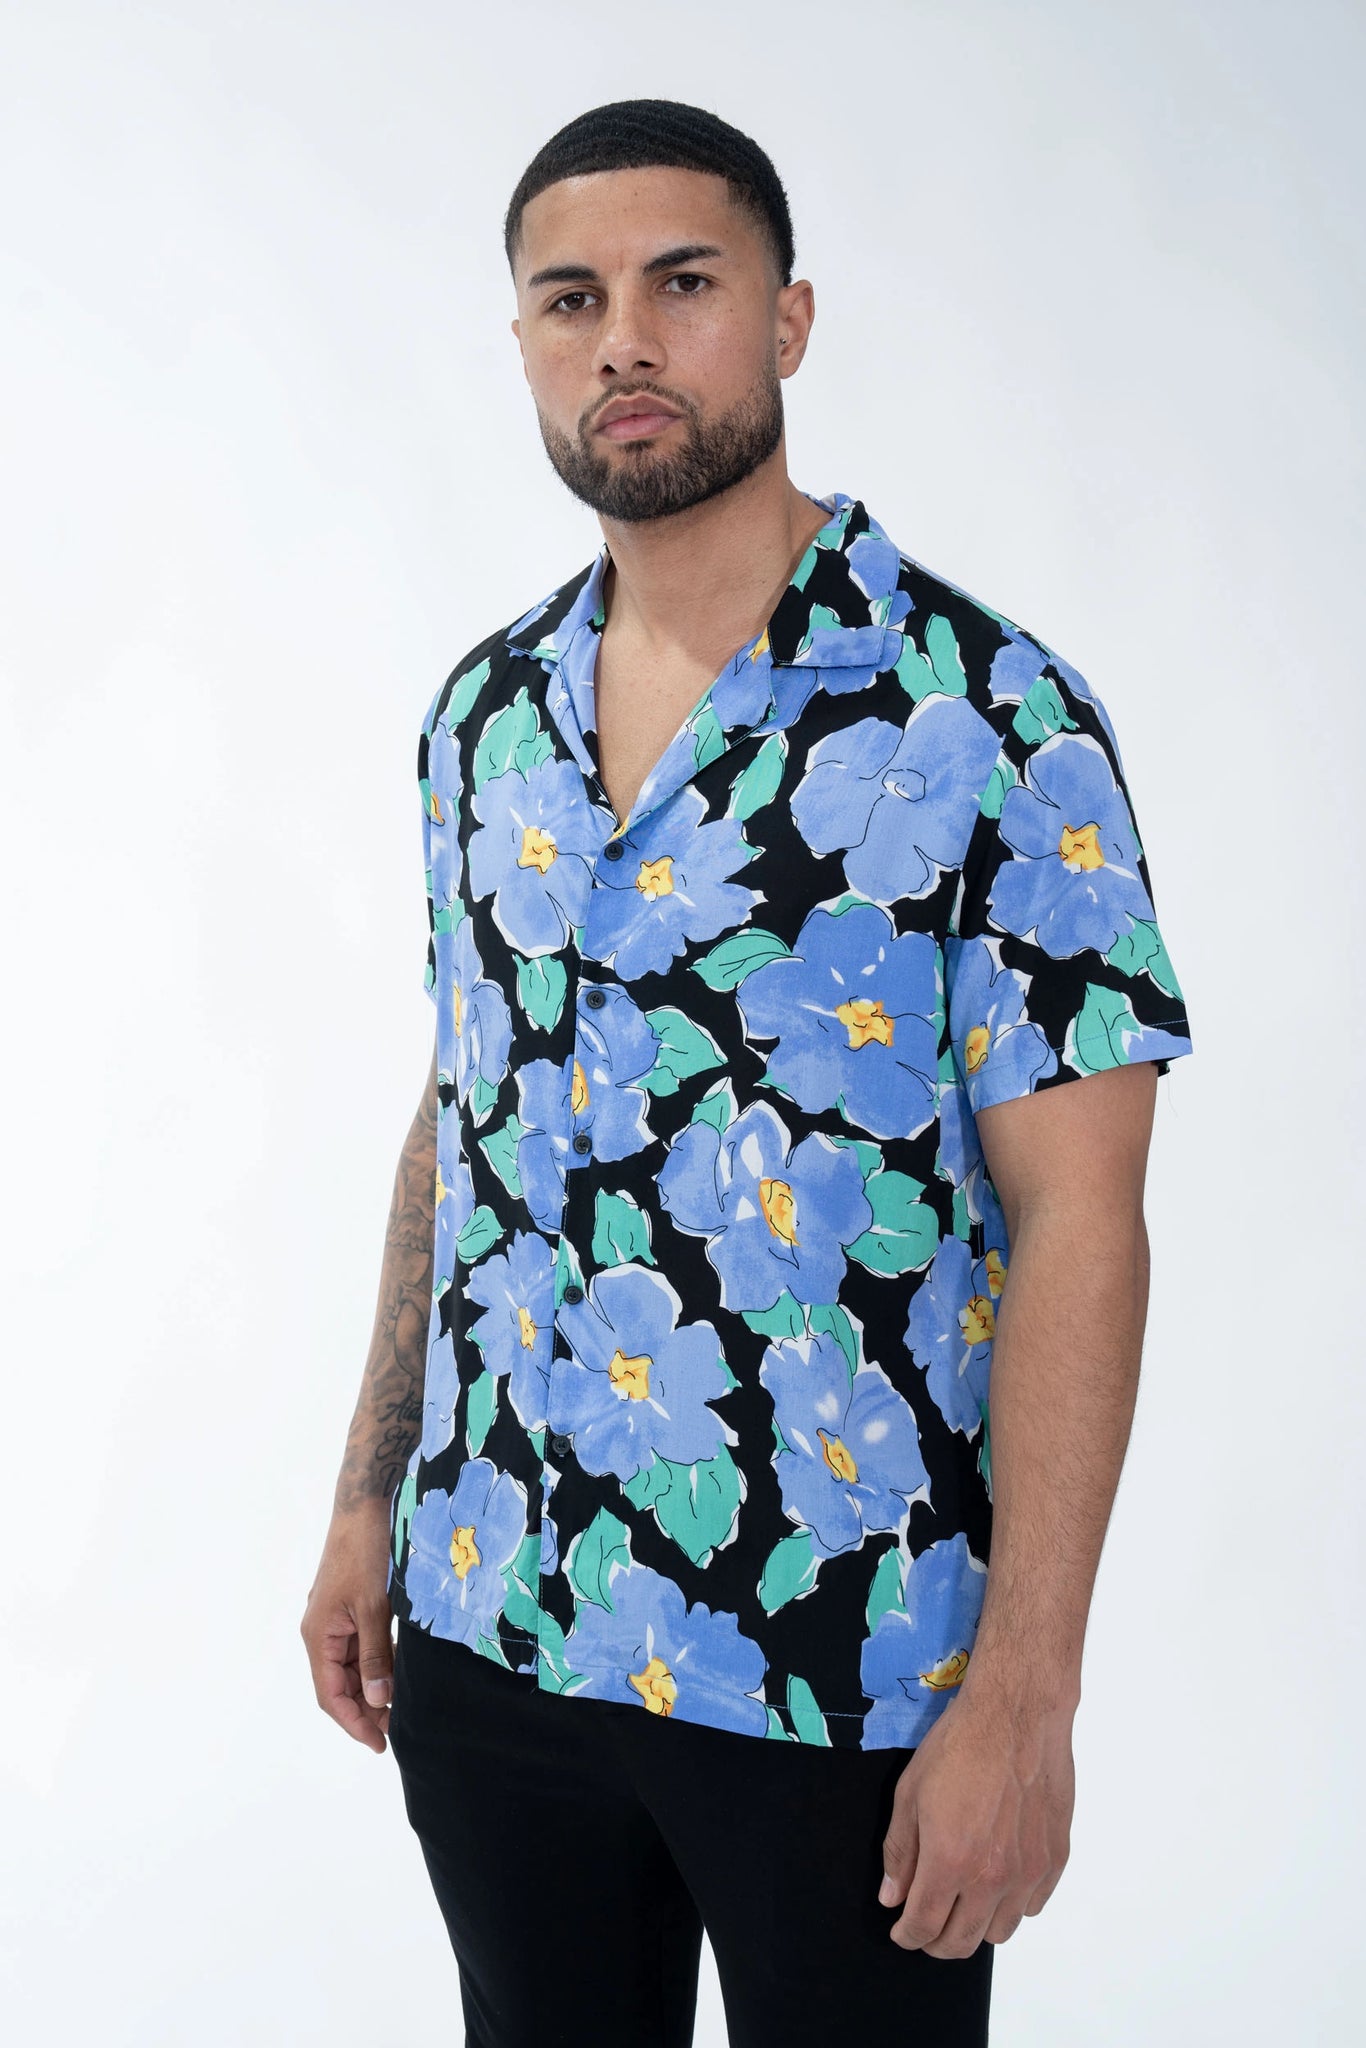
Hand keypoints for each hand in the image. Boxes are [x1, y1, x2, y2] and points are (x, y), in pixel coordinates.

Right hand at [300, 1501, 396, 1754]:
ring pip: (352, 1667)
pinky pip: (361, 1646)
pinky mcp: (352, 1607)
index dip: (354, 1722)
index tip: (380, 1744)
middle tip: (398, 1729)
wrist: (366, 1505)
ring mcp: (336, 1619)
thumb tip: (378, 1699)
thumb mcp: (374, 1607)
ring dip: (373, 1688)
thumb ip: (375, 1655)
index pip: (331, 1695)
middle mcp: (322, 1631)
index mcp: (318, 1635)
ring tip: (401, 1708)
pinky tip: (399, 1673)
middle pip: (340, 1684)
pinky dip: (377, 1664)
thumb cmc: (366, 1552)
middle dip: (366, 1710)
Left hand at [878, 1682, 1074, 1956]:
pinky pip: (1032, 1905)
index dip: (908, 1936)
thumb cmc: (958, 1746)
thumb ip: (900, 1852)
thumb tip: (892, 1898)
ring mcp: (1029, 1872)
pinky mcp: (1055, 1859)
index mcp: (950, 1862)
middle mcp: (992, 1879)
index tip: (902, 1931)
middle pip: (962, 1942)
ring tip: (964, 1899)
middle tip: (927, 1923)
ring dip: (976, 1924)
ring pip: (1000, 1931)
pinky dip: (1012, 1903)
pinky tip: (998, 1878)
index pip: (925, 1927)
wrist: (1017, 1715)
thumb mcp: (910, 1793)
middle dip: (937, 1941)